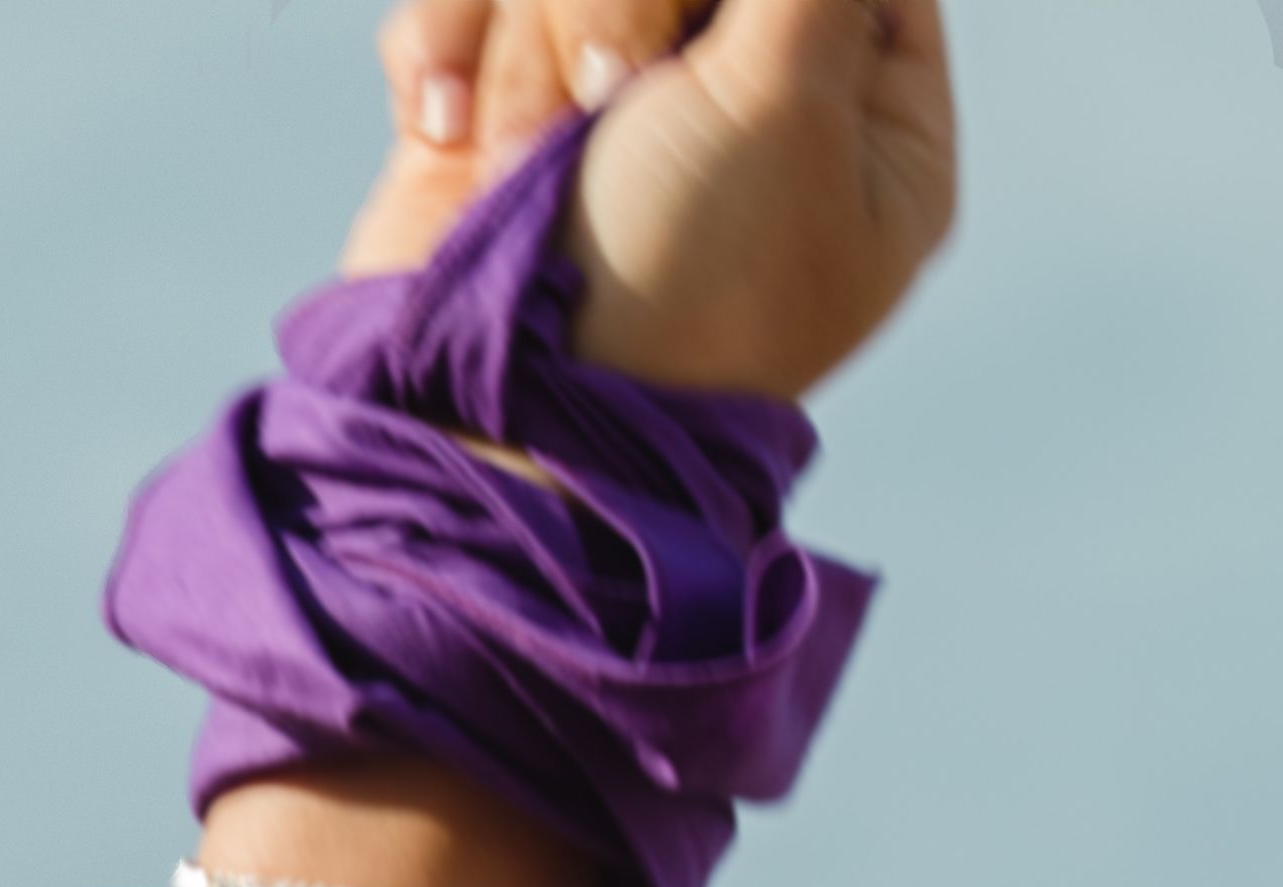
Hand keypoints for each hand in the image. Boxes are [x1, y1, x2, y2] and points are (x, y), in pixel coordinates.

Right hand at [341, 0, 955, 399]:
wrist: (491, 416)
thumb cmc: (665, 290)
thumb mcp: (784, 97)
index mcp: (869, 120)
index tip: (718, 24)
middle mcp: (751, 105)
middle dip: (624, 5)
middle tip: (614, 94)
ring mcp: (613, 114)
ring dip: (529, 48)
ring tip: (517, 157)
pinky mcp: (494, 124)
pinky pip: (464, 7)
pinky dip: (446, 52)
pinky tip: (448, 134)